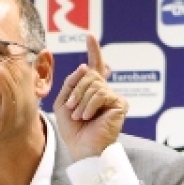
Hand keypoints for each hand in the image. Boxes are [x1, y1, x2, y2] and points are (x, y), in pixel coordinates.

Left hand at [53, 34, 127, 160]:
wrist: (82, 148)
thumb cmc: (73, 130)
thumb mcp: (63, 102)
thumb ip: (71, 83)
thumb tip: (85, 67)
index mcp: (91, 90)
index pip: (94, 66)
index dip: (93, 50)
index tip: (89, 36)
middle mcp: (104, 90)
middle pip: (89, 74)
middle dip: (76, 91)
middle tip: (71, 108)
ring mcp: (113, 96)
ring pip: (94, 84)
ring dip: (81, 101)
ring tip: (80, 116)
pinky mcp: (120, 104)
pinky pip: (101, 94)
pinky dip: (90, 106)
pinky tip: (88, 117)